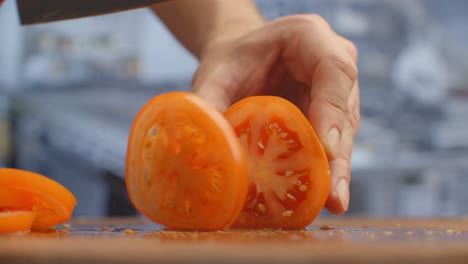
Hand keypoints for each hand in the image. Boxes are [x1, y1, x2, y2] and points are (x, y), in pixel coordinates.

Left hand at [192, 14, 359, 214]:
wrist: (241, 60)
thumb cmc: (233, 59)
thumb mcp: (217, 72)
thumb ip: (209, 102)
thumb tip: (209, 149)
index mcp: (309, 36)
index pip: (334, 69)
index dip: (332, 110)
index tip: (325, 149)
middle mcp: (332, 63)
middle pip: (345, 109)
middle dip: (338, 155)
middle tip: (333, 195)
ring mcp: (337, 91)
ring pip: (344, 131)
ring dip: (336, 169)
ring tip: (332, 203)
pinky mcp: (331, 115)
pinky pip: (332, 142)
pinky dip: (325, 169)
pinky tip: (321, 197)